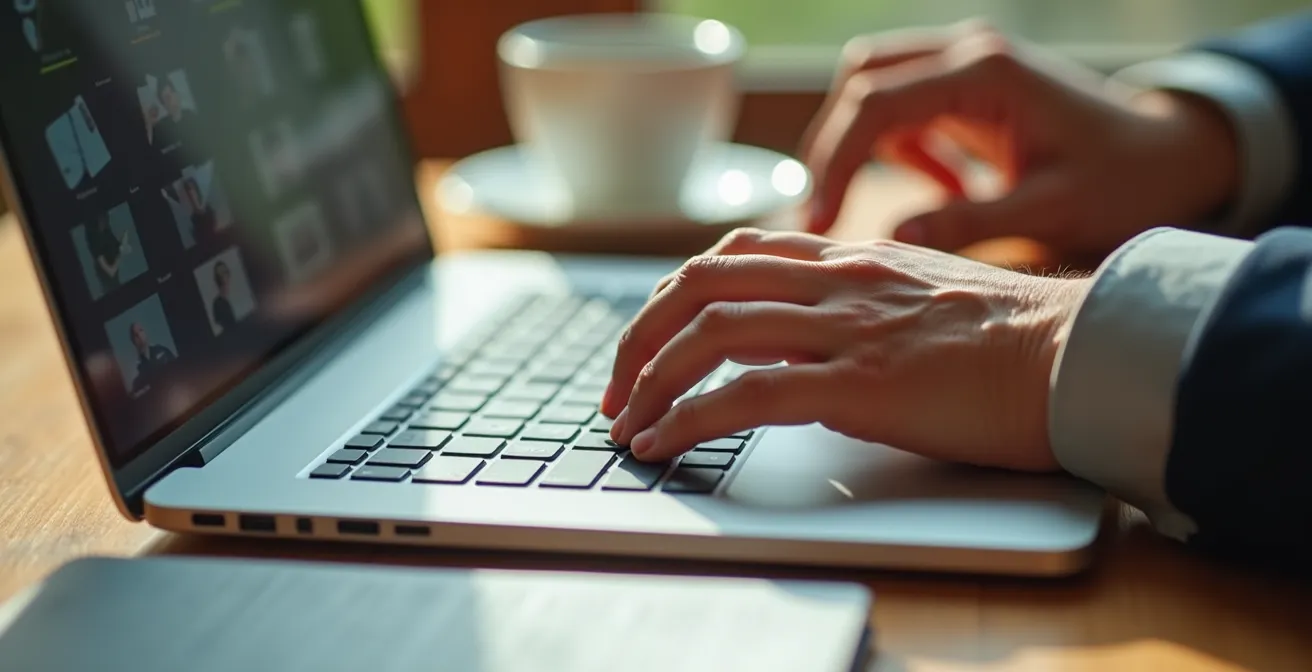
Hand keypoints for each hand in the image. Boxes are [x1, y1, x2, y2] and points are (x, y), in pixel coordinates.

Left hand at [602, 228, 1089, 470]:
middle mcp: (838, 281)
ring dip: (649, 379)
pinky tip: (663, 443)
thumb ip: (868, 304)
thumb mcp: (928, 298)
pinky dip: (688, 419)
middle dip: (640, 332)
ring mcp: (845, 328)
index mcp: (853, 258)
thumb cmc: (1019, 338)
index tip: (652, 334)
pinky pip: (745, 394)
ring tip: (626, 423)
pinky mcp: (860, 383)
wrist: (1080, 354)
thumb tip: (821, 342)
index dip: (678, 290)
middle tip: (617, 385)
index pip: (738, 252)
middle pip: (701, 282)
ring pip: (709, 332)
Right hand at [801, 21, 1238, 253]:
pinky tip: (940, 191)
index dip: (836, 161)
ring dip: (861, 145)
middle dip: (834, 147)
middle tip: (826, 215)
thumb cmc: (1123, 182)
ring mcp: (968, 62)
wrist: (1172, 156)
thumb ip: (969, 223)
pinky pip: (906, 105)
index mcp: (987, 72)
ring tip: (876, 207)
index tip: (821, 219)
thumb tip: (889, 241)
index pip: (877, 103)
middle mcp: (969, 51)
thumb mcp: (1050, 211)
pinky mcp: (970, 85)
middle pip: (862, 80)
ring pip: (874, 87)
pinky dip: (900, 149)